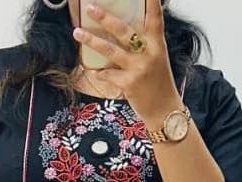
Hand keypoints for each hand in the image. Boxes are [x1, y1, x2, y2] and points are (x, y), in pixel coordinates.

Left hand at [72, 1, 181, 126]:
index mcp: (157, 43)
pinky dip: (99, 73)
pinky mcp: (128, 84)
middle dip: (105, 18)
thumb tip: (120, 30)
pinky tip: (94, 72)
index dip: (151, 1)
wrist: (164, 111)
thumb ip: (144, 44)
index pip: (155, 17)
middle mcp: (149, 53)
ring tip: (77, 33)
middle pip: (123, 30)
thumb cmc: (159, 84)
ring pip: (110, 50)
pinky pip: (107, 74)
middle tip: (90, 8)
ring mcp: (138, 68)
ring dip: (92, 41)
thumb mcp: (157, 58)